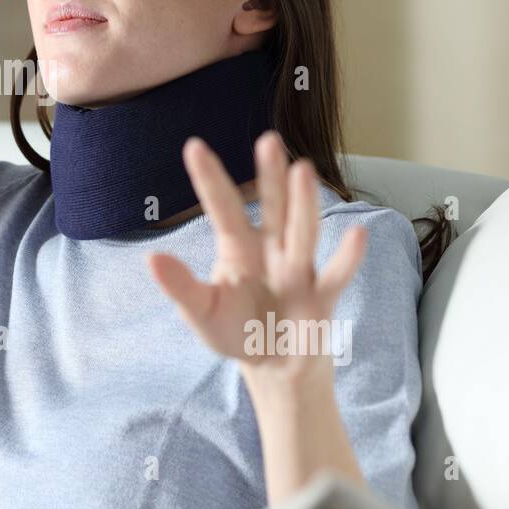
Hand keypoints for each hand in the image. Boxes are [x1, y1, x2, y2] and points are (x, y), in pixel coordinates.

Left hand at [146, 131, 369, 382]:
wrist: (272, 367)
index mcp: (237, 248)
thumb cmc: (235, 331)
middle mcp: (271, 250)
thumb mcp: (201, 312)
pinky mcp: (321, 297)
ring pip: (301, 231)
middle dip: (270, 177)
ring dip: (303, 204)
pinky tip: (358, 234)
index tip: (194, 146)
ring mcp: (298, 270)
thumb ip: (180, 287)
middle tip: (268, 141)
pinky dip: (347, 258)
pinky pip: (335, 275)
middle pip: (271, 207)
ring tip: (303, 170)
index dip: (209, 180)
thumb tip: (150, 258)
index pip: (221, 208)